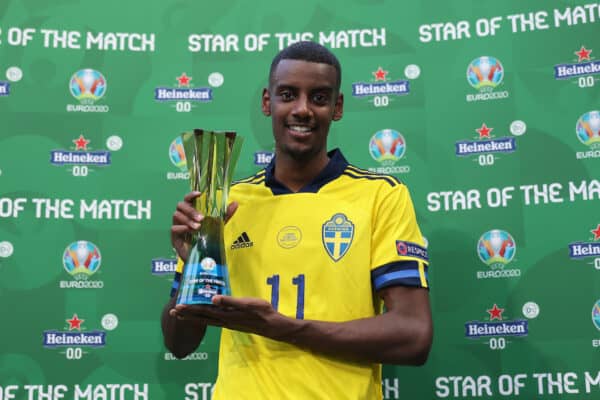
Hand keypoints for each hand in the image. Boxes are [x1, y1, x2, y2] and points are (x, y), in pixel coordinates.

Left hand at [170, 295, 292, 340]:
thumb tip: (213, 299)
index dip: (190, 309)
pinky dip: (204, 317)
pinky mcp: (232, 322)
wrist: (271, 325)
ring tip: (182, 315)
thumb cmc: (261, 312)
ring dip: (193, 317)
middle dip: (186, 315)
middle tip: (172, 312)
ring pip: (206, 320)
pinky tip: (204, 316)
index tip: (177, 306)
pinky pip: (213, 320)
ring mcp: (227, 323)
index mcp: (225, 315)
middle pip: (201, 317)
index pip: (203, 311)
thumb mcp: (247, 304)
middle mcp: (223, 320)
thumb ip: (230, 301)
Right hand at [171, 192, 237, 261]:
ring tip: (198, 227)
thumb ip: (225, 214)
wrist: (203, 258)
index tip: (199, 194)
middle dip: (190, 210)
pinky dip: (181, 228)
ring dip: (188, 219)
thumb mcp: (218, 225)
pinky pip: (174, 229)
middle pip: (180, 206)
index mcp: (191, 212)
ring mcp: (177, 226)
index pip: (187, 199)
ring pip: (176, 215)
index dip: (191, 195)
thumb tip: (235, 203)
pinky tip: (190, 230)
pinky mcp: (174, 238)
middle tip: (201, 218)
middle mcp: (182, 217)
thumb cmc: (208, 238)